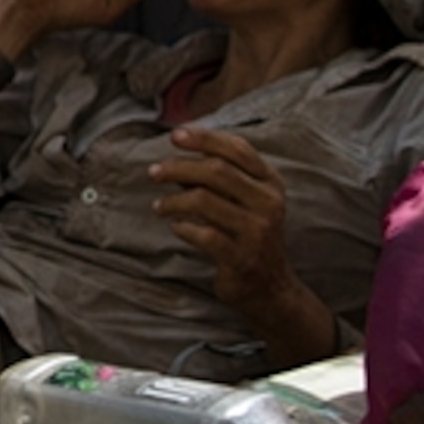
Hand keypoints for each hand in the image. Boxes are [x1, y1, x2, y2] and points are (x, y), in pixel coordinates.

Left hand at [149, 125, 332, 355]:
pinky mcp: (242, 257)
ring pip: (205, 201)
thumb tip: (178, 152)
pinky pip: (203, 235)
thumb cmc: (248, 235)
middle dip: (179, 167)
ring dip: (174, 200)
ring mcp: (257, 231)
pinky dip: (183, 228)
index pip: (238, 149)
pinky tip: (176, 227)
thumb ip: (220, 177)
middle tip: (154, 172)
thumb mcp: (245, 202)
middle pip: (217, 171)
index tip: (175, 135)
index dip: (204, 138)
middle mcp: (268, 203)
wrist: (270, 288)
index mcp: (270, 183)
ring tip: (159, 206)